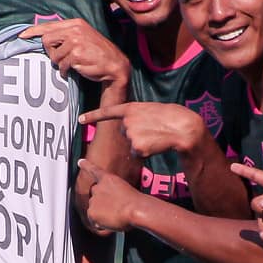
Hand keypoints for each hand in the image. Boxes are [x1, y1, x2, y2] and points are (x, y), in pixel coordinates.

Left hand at [21, 18, 128, 87]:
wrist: (114, 64)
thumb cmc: (96, 53)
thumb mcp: (83, 37)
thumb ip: (66, 35)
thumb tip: (44, 38)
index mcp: (75, 23)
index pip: (49, 25)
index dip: (33, 31)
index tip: (21, 35)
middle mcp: (74, 29)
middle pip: (46, 40)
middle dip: (50, 52)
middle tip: (61, 58)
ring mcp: (75, 41)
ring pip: (53, 55)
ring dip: (60, 63)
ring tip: (71, 64)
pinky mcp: (76, 54)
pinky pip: (61, 65)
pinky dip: (65, 70)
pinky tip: (74, 70)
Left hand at [75, 158, 142, 232]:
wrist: (135, 209)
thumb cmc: (137, 201)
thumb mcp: (128, 190)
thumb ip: (117, 193)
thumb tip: (116, 202)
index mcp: (108, 179)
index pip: (94, 170)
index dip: (86, 165)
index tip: (80, 162)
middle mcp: (98, 188)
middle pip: (94, 196)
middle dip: (102, 202)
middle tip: (115, 209)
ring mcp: (93, 200)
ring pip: (95, 209)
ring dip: (102, 213)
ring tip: (116, 216)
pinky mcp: (92, 212)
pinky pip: (94, 221)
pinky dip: (100, 223)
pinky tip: (111, 223)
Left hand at [81, 101, 207, 158]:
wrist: (181, 127)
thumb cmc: (170, 117)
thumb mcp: (150, 110)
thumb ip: (136, 116)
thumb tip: (128, 128)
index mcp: (130, 108)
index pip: (107, 112)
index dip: (92, 116)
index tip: (80, 120)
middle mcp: (127, 121)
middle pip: (124, 132)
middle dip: (135, 133)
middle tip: (152, 129)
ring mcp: (131, 134)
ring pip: (131, 144)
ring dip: (142, 143)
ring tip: (156, 136)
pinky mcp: (136, 148)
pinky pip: (137, 153)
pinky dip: (146, 152)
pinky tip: (156, 144)